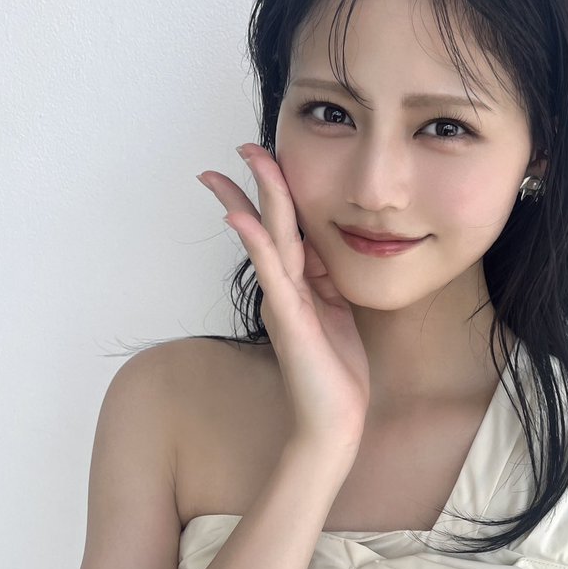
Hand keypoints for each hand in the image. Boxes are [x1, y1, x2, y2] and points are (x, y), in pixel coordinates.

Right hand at [196, 142, 369, 447]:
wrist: (335, 421)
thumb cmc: (336, 373)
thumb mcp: (338, 313)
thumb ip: (328, 281)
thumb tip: (325, 249)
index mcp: (300, 284)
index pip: (287, 227)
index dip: (278, 192)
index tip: (266, 158)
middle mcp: (286, 287)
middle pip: (270, 223)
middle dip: (256, 183)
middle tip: (239, 147)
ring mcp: (285, 301)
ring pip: (267, 238)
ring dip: (250, 199)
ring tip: (229, 168)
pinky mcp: (289, 319)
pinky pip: (272, 272)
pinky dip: (256, 242)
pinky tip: (240, 216)